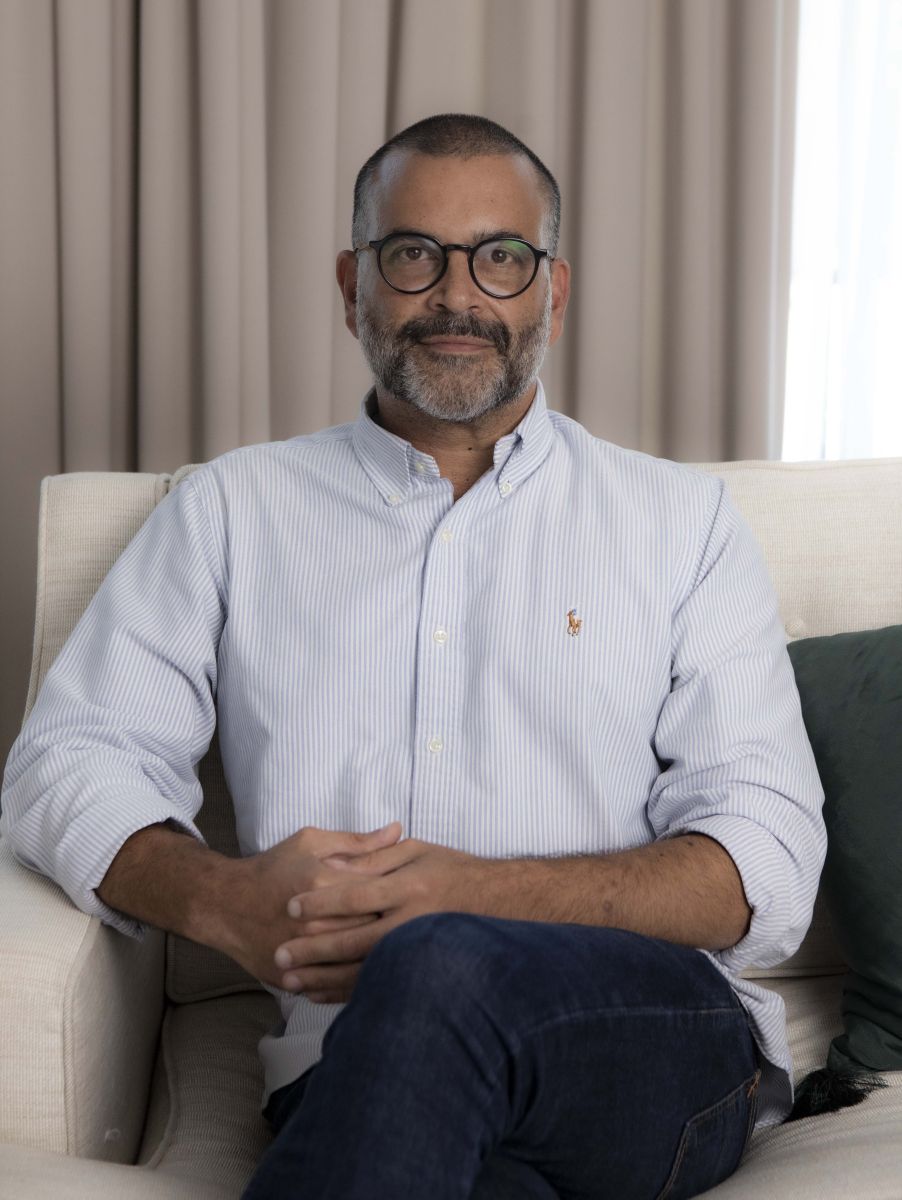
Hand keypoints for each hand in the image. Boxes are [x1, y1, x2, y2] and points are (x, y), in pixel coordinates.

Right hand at [215, 821, 403, 989]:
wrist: (225, 904)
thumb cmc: (273, 868)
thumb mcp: (311, 843)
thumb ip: (357, 841)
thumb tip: (398, 830)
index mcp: (321, 883)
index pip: (376, 891)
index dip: (399, 893)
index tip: (413, 892)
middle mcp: (313, 921)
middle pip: (372, 928)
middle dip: (395, 925)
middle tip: (412, 921)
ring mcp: (303, 952)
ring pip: (358, 960)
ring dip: (383, 954)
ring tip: (402, 946)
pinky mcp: (294, 976)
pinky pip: (335, 983)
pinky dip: (356, 979)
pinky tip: (374, 971)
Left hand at [273, 838, 484, 1003]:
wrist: (500, 900)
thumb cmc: (452, 870)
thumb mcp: (417, 851)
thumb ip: (376, 854)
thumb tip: (336, 863)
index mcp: (410, 886)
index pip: (357, 894)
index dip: (322, 902)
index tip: (292, 907)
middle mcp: (413, 921)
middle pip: (354, 938)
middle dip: (314, 949)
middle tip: (280, 953)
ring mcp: (417, 951)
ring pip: (362, 970)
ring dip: (324, 977)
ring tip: (289, 981)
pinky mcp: (419, 971)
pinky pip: (378, 985)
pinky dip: (345, 993)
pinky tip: (319, 995)